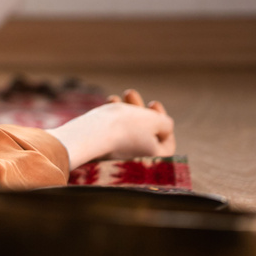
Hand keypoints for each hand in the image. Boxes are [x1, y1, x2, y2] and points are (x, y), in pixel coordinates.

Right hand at [46, 88, 175, 169]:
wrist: (89, 134)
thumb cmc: (126, 126)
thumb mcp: (154, 120)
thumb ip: (165, 123)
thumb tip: (163, 127)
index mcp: (155, 159)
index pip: (167, 141)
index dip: (163, 120)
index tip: (153, 103)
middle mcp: (137, 161)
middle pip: (146, 133)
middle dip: (140, 110)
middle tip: (130, 93)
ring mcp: (119, 157)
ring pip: (127, 130)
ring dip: (125, 110)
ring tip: (116, 97)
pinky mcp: (103, 151)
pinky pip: (113, 133)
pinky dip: (113, 118)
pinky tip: (107, 104)